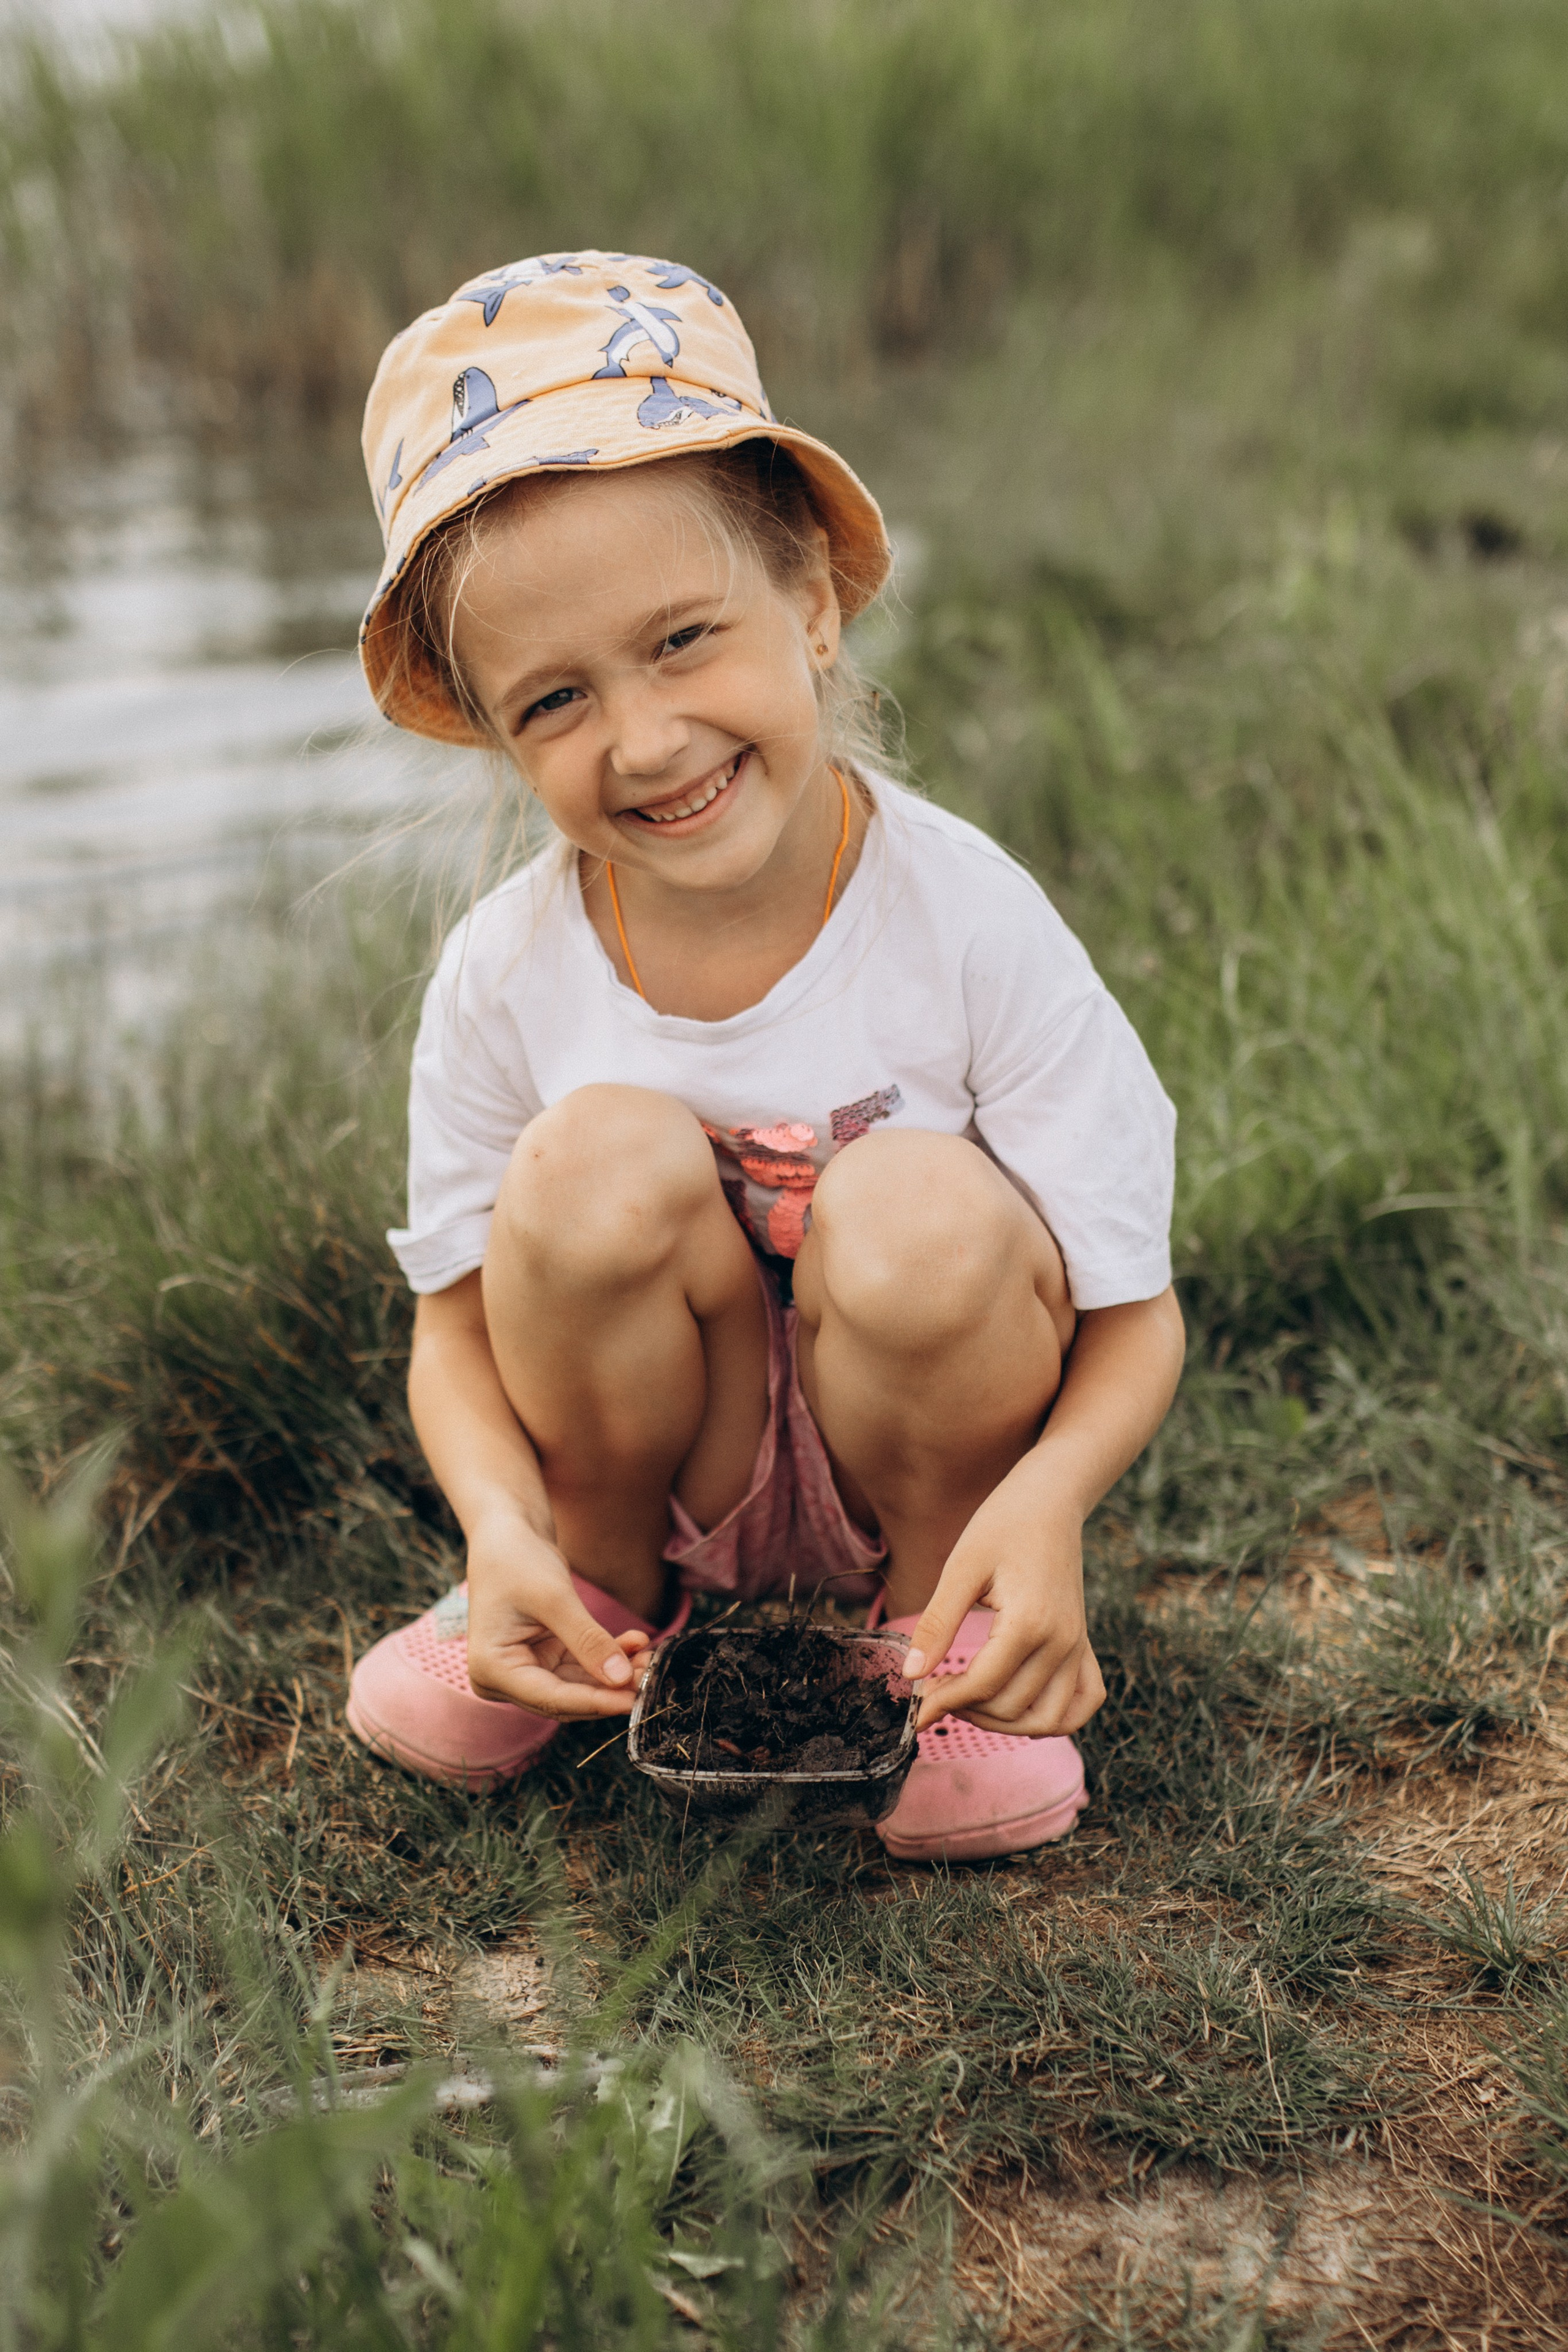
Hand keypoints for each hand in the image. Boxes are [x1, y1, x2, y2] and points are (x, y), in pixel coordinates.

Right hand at [463, 1512, 654, 1719]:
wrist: (507, 1535)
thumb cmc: (518, 1560)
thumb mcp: (555, 1599)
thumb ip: (588, 1641)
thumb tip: (622, 1680)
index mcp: (491, 1669)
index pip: (550, 1699)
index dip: (595, 1702)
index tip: (634, 1700)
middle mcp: (502, 1678)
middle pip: (565, 1698)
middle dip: (609, 1689)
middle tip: (651, 1677)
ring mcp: (523, 1670)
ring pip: (577, 1686)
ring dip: (614, 1674)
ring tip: (649, 1658)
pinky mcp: (542, 1657)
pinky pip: (580, 1667)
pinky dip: (607, 1657)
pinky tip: (635, 1643)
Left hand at [901, 1468, 1104, 1737]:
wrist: (1049, 1498)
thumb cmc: (1002, 1525)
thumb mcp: (960, 1568)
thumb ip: (937, 1625)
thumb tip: (910, 1675)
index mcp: (1029, 1623)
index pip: (983, 1686)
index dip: (943, 1702)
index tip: (914, 1708)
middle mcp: (1062, 1643)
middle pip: (1011, 1708)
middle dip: (967, 1710)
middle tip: (935, 1690)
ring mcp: (1078, 1646)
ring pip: (1047, 1718)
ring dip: (1005, 1722)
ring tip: (970, 1700)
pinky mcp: (1083, 1643)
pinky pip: (1082, 1702)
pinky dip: (1054, 1716)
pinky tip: (1019, 1705)